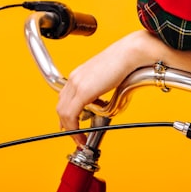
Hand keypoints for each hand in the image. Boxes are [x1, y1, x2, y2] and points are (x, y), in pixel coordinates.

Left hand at [56, 30, 157, 147]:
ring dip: (70, 129)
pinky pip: (71, 115)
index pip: (64, 98)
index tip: (70, 125)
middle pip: (60, 107)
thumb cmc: (125, 61)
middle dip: (66, 124)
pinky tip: (82, 135)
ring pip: (63, 112)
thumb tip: (103, 103)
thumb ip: (100, 90)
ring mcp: (77, 83)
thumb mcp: (107, 78)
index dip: (65, 114)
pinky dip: (74, 128)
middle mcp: (75, 78)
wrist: (130, 53)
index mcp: (79, 74)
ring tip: (80, 138)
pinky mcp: (83, 91)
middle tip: (74, 136)